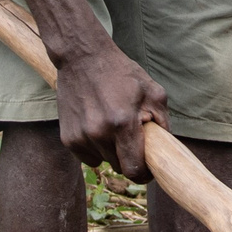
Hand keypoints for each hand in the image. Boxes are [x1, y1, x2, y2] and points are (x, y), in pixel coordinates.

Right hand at [54, 38, 168, 180]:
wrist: (82, 58)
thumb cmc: (121, 73)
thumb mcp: (153, 91)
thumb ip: (163, 122)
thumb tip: (164, 148)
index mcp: (122, 123)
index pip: (134, 170)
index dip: (144, 174)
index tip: (148, 169)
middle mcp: (98, 133)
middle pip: (120, 167)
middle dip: (129, 158)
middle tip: (132, 139)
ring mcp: (80, 137)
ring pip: (104, 162)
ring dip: (111, 151)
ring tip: (112, 126)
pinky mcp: (67, 138)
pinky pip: (88, 157)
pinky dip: (95, 148)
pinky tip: (97, 127)